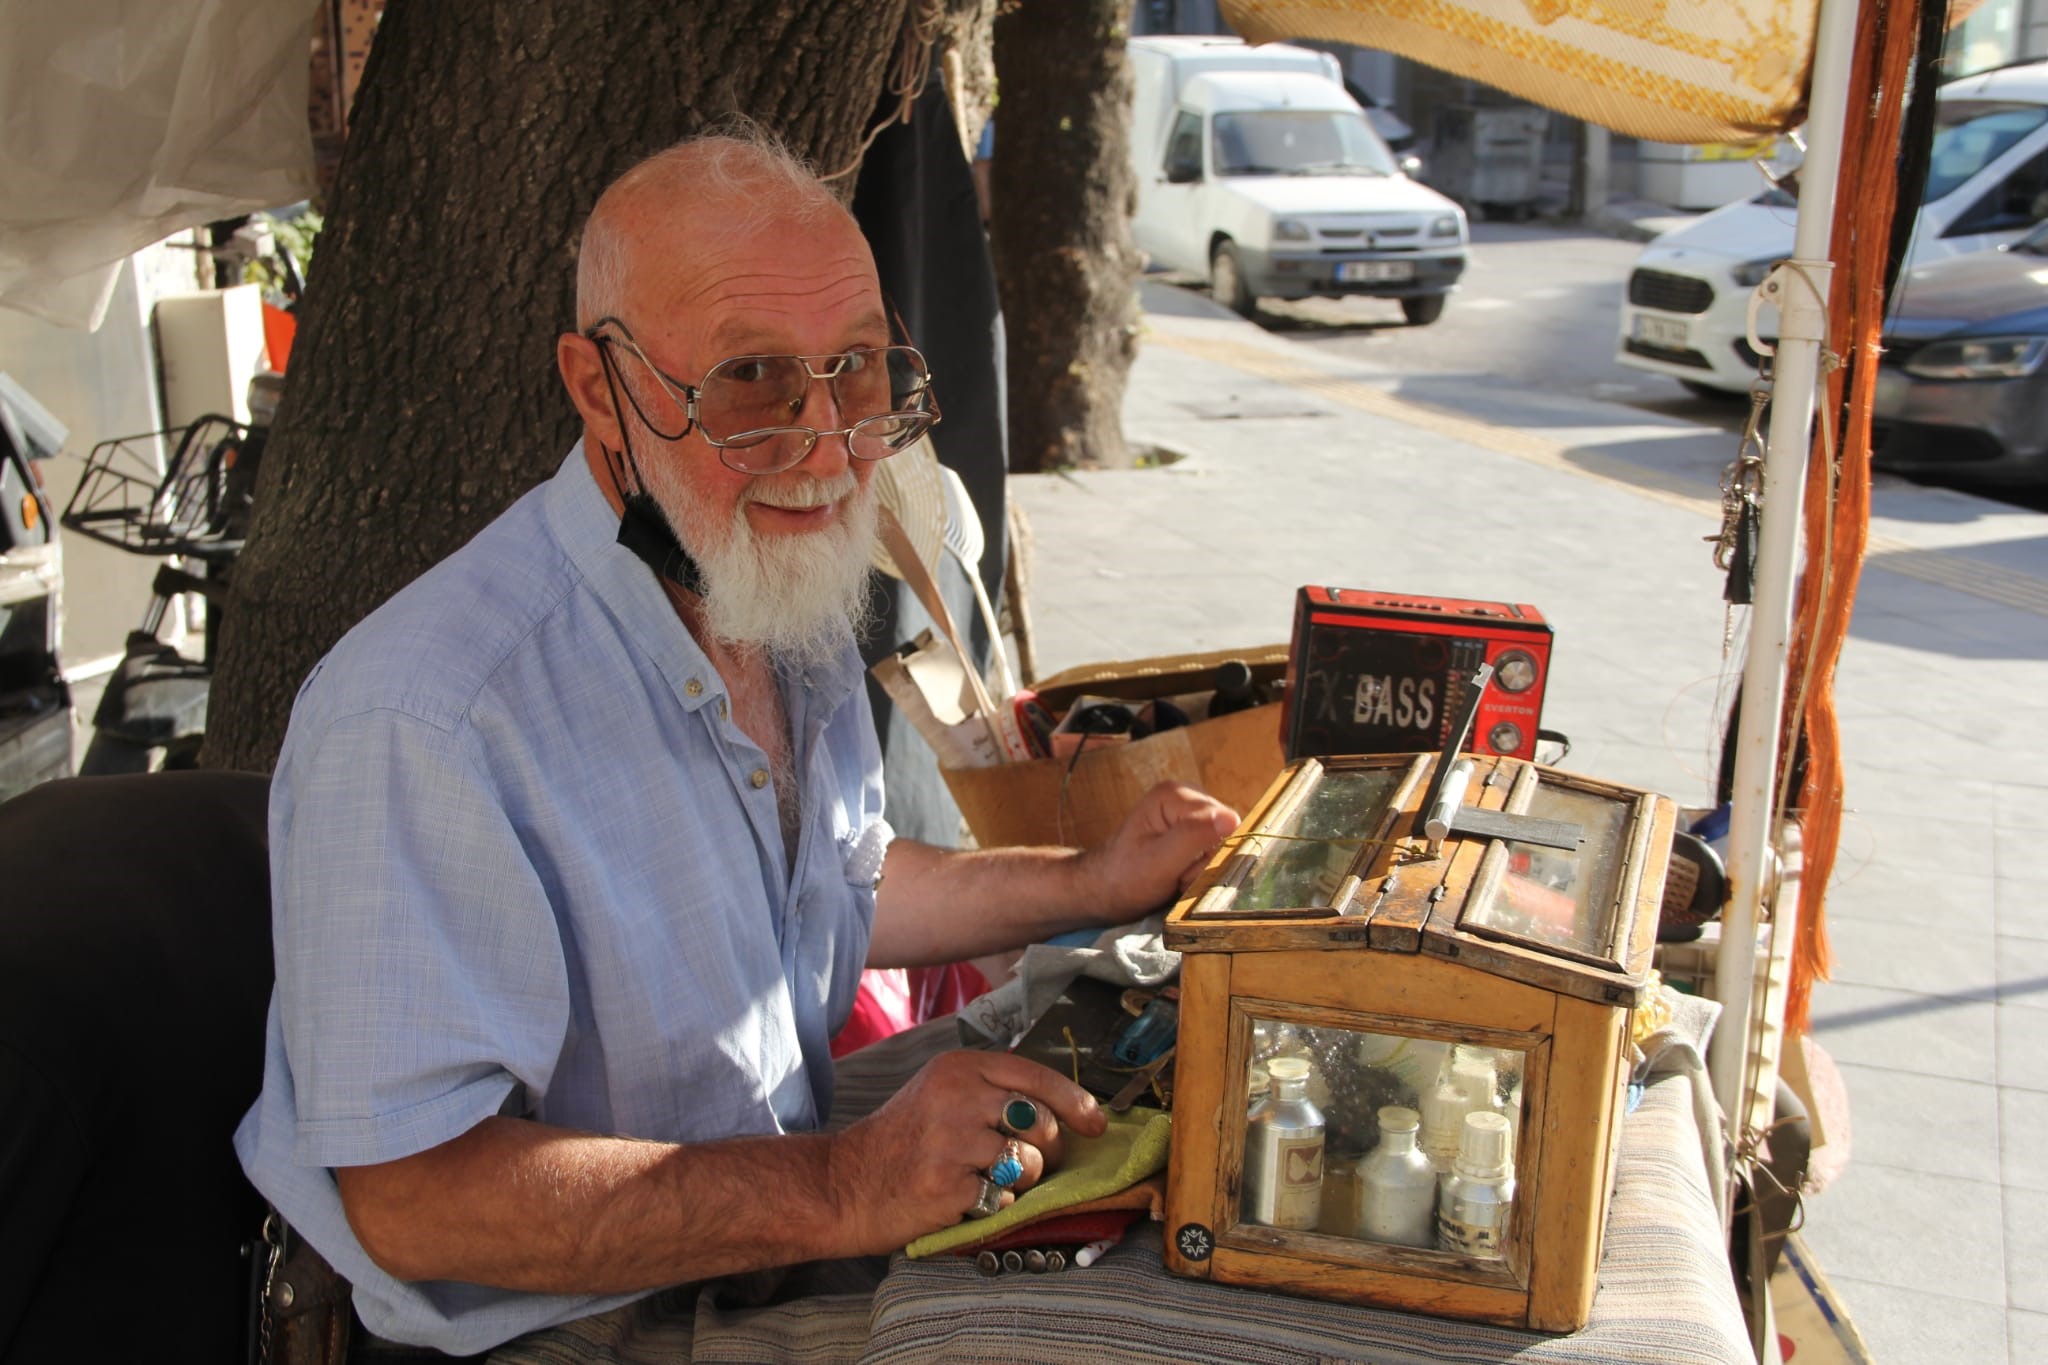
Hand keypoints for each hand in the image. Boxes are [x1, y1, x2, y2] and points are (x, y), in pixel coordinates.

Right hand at [826, 1051, 1105, 1252]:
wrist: (845, 1184)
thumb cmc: (901, 1141)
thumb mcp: (941, 1093)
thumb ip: (992, 1093)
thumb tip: (1064, 1111)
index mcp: (958, 1068)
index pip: (1037, 1076)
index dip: (1076, 1102)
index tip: (1096, 1123)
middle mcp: (957, 1097)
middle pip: (1042, 1122)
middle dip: (1051, 1150)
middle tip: (1034, 1163)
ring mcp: (953, 1142)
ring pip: (1028, 1163)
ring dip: (1020, 1181)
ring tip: (987, 1181)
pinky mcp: (950, 1186)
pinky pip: (1004, 1198)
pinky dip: (995, 1205)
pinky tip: (966, 1199)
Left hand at [1084, 781, 1237, 918]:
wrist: (1103, 891)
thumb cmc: (1124, 878)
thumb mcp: (1159, 861)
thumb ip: (1194, 837)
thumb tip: (1232, 818)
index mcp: (1175, 794)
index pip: (1222, 823)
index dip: (1208, 853)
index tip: (1179, 870)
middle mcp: (1186, 797)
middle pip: (1224, 833)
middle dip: (1204, 862)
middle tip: (1175, 875)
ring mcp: (1190, 815)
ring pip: (1221, 846)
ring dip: (1201, 869)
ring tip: (1174, 876)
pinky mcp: (1192, 832)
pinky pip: (1213, 853)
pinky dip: (1199, 870)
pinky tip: (1177, 875)